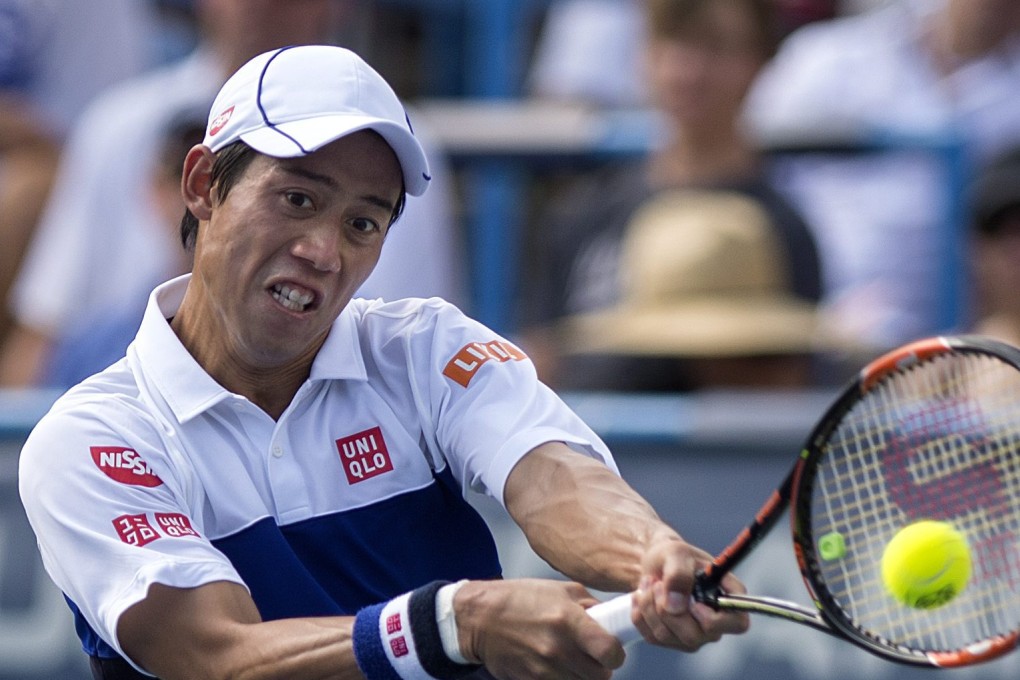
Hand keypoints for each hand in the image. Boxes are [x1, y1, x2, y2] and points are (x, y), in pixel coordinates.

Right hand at [456, 578, 625, 679]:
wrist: (480, 618)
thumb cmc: (518, 598)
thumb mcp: (559, 589)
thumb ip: (589, 606)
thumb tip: (610, 621)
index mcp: (569, 620)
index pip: (610, 652)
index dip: (616, 654)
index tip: (611, 651)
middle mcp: (558, 648)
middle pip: (600, 677)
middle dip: (600, 668)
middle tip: (592, 658)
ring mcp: (544, 669)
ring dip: (582, 677)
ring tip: (573, 662)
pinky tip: (556, 668)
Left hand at [630, 529, 749, 650]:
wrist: (656, 563)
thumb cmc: (674, 556)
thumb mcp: (677, 553)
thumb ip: (679, 574)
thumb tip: (675, 606)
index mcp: (728, 599)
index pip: (738, 624)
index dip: (713, 620)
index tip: (693, 602)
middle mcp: (715, 623)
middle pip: (693, 636)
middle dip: (665, 608)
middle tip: (656, 582)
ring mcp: (694, 635)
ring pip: (667, 636)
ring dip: (649, 606)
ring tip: (648, 583)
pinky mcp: (672, 640)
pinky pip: (652, 636)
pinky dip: (640, 614)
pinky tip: (641, 596)